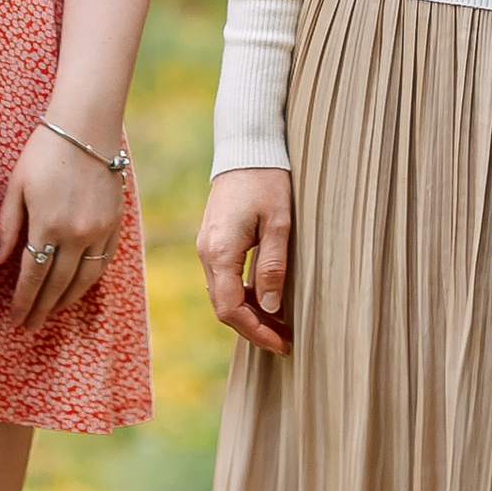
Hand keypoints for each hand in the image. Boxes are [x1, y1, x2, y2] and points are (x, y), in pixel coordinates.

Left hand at [0, 122, 126, 335]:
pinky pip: (103, 261)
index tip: (14, 319)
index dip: (23, 301)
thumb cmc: (44, 151)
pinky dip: (90, 280)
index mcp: (48, 225)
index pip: (33, 276)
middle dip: (42, 308)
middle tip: (30, 325)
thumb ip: (7, 227)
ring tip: (51, 311)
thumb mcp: (16, 186)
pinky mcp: (115, 222)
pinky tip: (78, 286)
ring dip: (66, 300)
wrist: (86, 126)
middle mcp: (76, 233)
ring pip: (84, 278)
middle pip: (58, 284)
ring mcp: (100, 229)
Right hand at [196, 166, 292, 355]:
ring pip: (222, 294)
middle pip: (223, 307)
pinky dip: (242, 295)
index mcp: (220, 252)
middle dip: (253, 327)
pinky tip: (265, 298)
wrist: (246, 146)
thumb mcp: (278, 223)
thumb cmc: (266, 180)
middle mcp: (206, 253)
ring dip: (249, 313)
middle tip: (285, 339)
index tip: (282, 344)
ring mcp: (206, 246)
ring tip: (280, 323)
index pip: (230, 309)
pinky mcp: (213, 240)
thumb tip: (272, 308)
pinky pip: (223, 279)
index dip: (256, 332)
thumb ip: (273, 267)